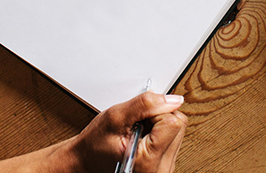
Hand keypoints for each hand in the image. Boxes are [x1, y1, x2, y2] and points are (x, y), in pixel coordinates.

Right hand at [69, 92, 186, 172]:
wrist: (87, 161)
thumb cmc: (95, 144)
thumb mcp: (115, 116)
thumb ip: (146, 104)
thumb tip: (173, 99)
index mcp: (150, 160)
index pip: (173, 121)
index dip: (155, 111)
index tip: (138, 117)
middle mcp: (161, 168)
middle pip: (178, 125)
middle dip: (158, 116)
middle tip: (136, 124)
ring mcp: (165, 167)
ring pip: (177, 130)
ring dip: (158, 124)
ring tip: (137, 131)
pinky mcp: (165, 163)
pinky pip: (172, 137)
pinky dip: (158, 132)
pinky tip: (142, 136)